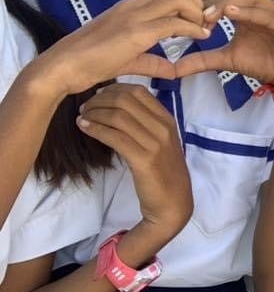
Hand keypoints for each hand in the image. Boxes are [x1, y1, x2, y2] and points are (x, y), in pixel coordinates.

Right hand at [36, 0, 211, 96]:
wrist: (62, 67)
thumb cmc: (90, 63)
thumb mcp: (129, 60)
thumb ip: (153, 62)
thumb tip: (173, 71)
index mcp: (131, 7)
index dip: (191, 2)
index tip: (199, 21)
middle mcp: (133, 5)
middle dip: (198, 2)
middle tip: (203, 24)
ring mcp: (133, 16)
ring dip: (196, 12)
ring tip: (201, 31)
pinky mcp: (134, 32)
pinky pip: (172, 22)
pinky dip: (192, 28)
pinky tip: (199, 38)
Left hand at [77, 84, 192, 234]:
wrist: (173, 202)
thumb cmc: (164, 172)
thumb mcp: (160, 142)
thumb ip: (146, 124)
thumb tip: (118, 107)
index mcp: (167, 120)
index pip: (139, 91)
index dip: (114, 89)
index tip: (98, 95)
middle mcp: (163, 127)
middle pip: (126, 100)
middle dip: (100, 100)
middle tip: (85, 107)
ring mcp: (155, 143)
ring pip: (118, 116)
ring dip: (95, 113)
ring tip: (81, 117)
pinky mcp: (143, 160)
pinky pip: (115, 137)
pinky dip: (96, 129)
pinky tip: (84, 128)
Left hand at [176, 0, 273, 89]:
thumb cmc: (265, 63)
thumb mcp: (228, 60)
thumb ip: (203, 60)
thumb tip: (173, 68)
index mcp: (250, 11)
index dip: (209, 3)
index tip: (192, 21)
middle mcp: (264, 7)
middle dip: (217, 0)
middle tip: (200, 18)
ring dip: (231, 3)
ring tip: (212, 15)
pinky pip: (269, 15)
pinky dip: (251, 12)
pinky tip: (233, 14)